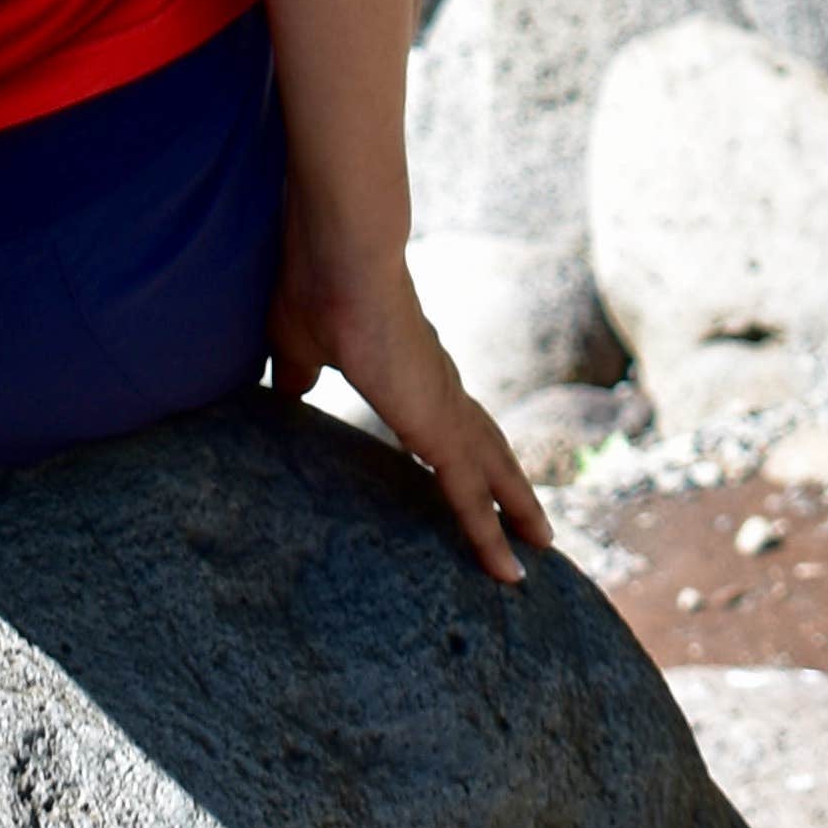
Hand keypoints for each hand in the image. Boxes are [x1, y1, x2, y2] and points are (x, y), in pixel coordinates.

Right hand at [269, 210, 552, 588]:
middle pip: (487, 447)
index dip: (464, 449)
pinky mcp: (441, 427)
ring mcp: (446, 405)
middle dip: (510, 484)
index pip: (448, 419)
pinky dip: (493, 535)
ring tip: (541, 545)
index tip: (476, 478)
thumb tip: (287, 394)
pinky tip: (507, 569)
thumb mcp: (298, 347)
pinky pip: (473, 497)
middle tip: (534, 526)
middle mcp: (440, 387)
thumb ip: (298, 376)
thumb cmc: (315, 289)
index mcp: (411, 370)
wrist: (340, 257)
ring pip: (494, 472)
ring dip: (518, 508)